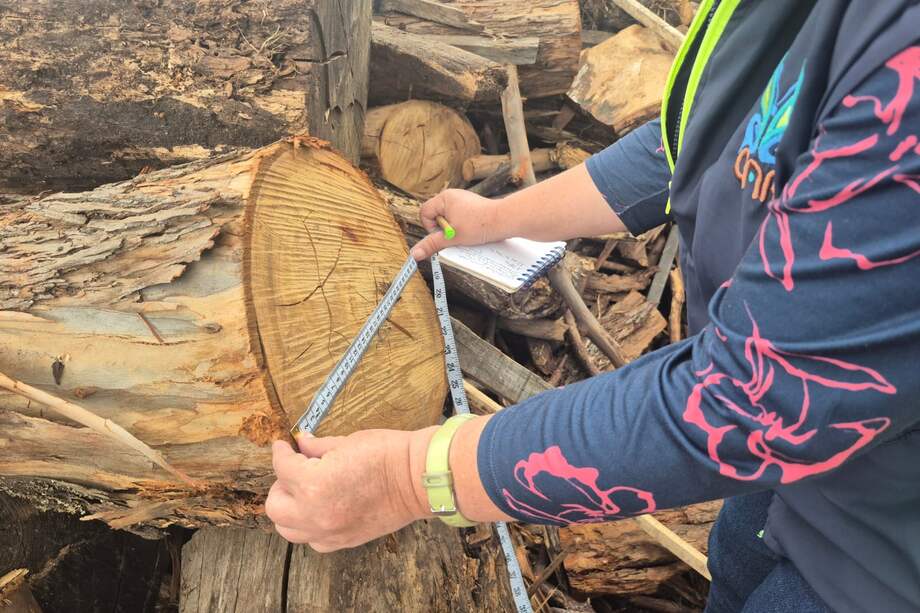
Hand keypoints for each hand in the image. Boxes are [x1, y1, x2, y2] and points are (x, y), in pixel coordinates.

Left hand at [265, 428, 434, 551]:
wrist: (418, 479)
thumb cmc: (387, 454)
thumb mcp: (346, 442)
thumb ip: (317, 447)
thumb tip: (301, 444)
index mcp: (313, 484)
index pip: (282, 467)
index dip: (281, 452)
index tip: (283, 446)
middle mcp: (315, 514)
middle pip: (275, 506)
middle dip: (281, 485)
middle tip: (294, 470)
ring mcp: (329, 532)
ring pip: (288, 529)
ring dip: (290, 509)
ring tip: (304, 493)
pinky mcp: (343, 541)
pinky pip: (312, 540)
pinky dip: (309, 526)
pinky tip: (320, 509)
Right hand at [410, 189, 506, 259]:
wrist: (505, 220)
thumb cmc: (479, 225)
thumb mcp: (452, 238)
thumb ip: (432, 245)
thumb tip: (414, 254)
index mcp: (444, 198)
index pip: (424, 213)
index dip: (430, 227)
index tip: (444, 235)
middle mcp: (452, 195)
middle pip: (436, 216)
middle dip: (443, 229)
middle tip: (456, 235)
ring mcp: (462, 200)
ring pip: (448, 218)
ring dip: (454, 229)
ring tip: (466, 233)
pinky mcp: (471, 206)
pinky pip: (459, 217)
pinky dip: (463, 226)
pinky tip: (473, 231)